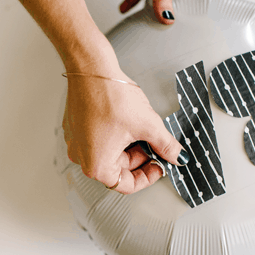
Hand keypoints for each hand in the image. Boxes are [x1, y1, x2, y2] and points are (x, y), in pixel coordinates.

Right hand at [63, 63, 186, 194]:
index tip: (159, 166)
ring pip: (110, 153)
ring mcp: (76, 142)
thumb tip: (178, 157)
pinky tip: (127, 121)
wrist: (91, 68)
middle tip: (154, 144)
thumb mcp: (148, 125)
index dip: (148, 177)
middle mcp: (82, 157)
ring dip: (129, 146)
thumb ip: (166, 146)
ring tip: (142, 129)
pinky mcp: (76, 127)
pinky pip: (99, 140)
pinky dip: (116, 136)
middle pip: (118, 168)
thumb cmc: (111, 96)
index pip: (126, 185)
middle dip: (139, 158)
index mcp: (96, 165)